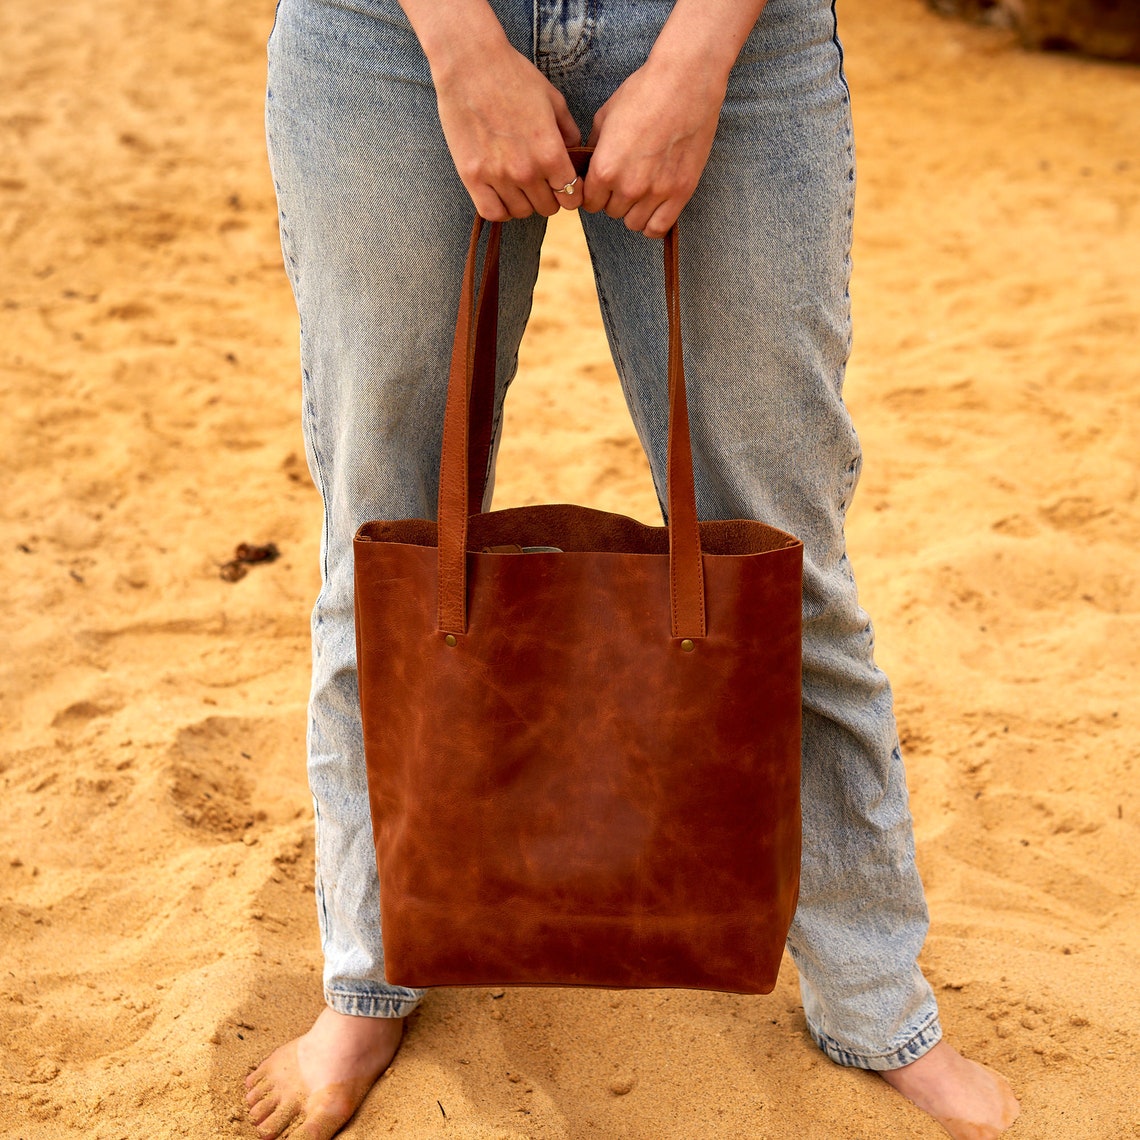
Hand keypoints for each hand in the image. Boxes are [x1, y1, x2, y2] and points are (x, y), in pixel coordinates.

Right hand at [433, 38, 582, 219]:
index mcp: (551, 153)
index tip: (564, 185)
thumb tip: (574, 156)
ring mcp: (498, 176)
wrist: (470, 64)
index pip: (571, 196)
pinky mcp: (472, 176)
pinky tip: (501, 195)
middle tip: (541, 182)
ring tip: (520, 185)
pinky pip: (492, 212)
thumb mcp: (553, 101)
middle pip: (547, 208)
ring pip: (521, 212)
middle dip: (548, 197)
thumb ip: (568, 133)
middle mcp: (526, 171)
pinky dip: (500, 209)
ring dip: (524, 202)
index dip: (571, 193)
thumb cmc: (514, 77)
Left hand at [582, 51, 727, 237]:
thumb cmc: (643, 93)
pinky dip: (652, 223)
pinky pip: (658, 228)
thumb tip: (586, 168)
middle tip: (624, 179)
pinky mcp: (681, 192)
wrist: (685, 82)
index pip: (588, 202)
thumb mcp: (605, 117)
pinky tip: (652, 207)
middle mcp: (629, 186)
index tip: (601, 183)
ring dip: (633, 210)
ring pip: (633, 223)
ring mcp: (656, 192)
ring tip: (640, 191)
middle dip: (613, 198)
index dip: (593, 192)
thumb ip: (594, 149)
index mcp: (605, 169)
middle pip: (611, 212)